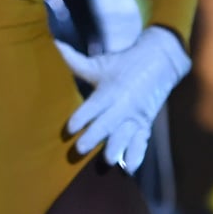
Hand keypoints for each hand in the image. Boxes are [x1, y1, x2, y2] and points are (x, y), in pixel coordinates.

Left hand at [59, 26, 191, 170]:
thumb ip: (74, 60)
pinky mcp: (145, 123)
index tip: (69, 130)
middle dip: (94, 137)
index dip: (81, 118)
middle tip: (80, 150)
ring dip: (116, 148)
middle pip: (107, 124)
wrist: (159, 61)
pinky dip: (136, 155)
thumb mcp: (99, 63)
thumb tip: (53, 44)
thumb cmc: (123, 63)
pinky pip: (141, 141)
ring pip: (125, 135)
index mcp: (109, 90)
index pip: (93, 107)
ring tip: (107, 161)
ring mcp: (136, 116)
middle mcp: (123, 105)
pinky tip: (129, 169)